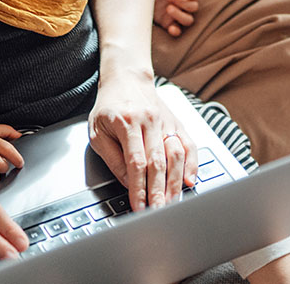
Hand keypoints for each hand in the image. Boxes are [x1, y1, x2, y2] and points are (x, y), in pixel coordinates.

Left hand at [87, 72, 198, 211]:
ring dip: (175, 182)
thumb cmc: (109, 106)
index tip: (139, 206)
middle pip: (158, 161)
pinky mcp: (176, 123)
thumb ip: (112, 158)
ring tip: (171, 201)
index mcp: (127, 122)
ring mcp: (165, 121)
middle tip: (158, 211)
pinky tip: (189, 180)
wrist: (127, 79)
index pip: (136, 161)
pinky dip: (191, 164)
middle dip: (159, 190)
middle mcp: (149, 120)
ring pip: (176, 154)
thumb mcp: (97, 131)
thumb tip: (127, 182)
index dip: (139, 187)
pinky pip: (188, 144)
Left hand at [153, 0, 200, 36]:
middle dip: (182, 2)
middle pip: (193, 7)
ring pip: (188, 20)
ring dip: (180, 15)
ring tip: (168, 8)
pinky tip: (171, 28)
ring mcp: (177, 15)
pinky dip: (176, 31)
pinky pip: (177, 31)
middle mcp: (184, 4)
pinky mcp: (168, 24)